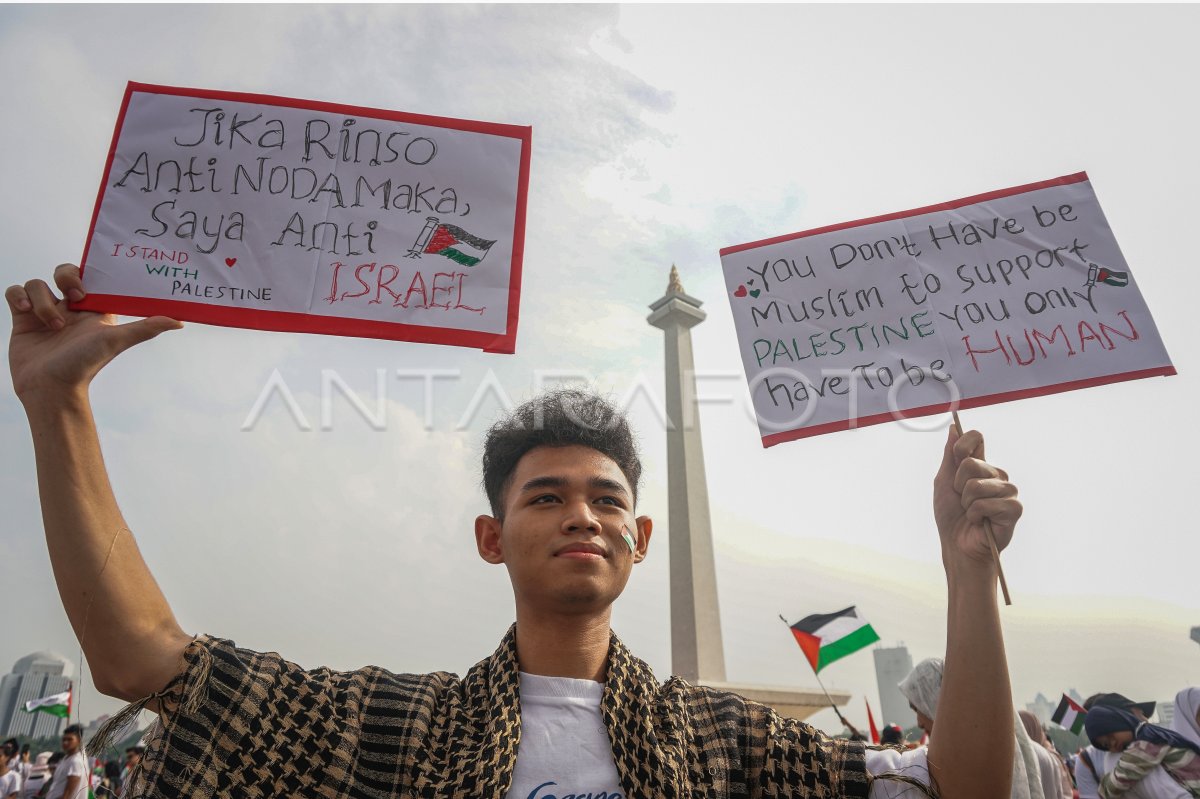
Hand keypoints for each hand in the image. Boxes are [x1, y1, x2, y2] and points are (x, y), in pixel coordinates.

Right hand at [6, 264, 180, 403]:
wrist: (50, 388)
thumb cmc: (85, 365)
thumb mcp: (116, 340)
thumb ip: (146, 328)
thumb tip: (180, 322)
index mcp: (93, 309)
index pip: (91, 276)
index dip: (87, 272)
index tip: (87, 287)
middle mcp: (70, 308)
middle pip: (64, 271)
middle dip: (65, 278)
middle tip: (73, 298)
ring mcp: (46, 312)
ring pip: (38, 284)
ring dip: (42, 301)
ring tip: (52, 326)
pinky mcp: (23, 318)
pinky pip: (16, 291)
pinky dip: (19, 297)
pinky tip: (26, 314)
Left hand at [932, 426, 1020, 571]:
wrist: (958, 545)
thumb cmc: (951, 516)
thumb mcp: (944, 482)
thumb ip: (950, 456)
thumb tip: (953, 428)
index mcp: (981, 466)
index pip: (975, 437)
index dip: (961, 446)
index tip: (955, 461)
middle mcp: (997, 474)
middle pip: (971, 463)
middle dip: (958, 486)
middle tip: (963, 501)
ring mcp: (1007, 491)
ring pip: (977, 485)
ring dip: (966, 503)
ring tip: (972, 513)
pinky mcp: (1014, 508)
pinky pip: (986, 503)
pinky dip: (976, 514)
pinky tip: (981, 522)